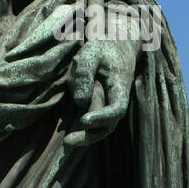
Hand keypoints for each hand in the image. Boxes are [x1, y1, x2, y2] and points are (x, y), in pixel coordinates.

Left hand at [63, 7, 140, 147]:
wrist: (116, 44)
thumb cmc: (103, 47)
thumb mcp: (91, 52)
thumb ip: (85, 74)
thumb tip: (80, 101)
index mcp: (121, 87)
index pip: (116, 108)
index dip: (102, 117)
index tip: (84, 121)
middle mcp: (117, 100)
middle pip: (108, 124)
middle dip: (89, 135)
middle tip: (67, 143)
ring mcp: (109, 103)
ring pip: (101, 125)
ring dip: (86, 135)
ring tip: (67, 143)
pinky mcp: (101, 104)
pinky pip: (94, 120)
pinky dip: (84, 128)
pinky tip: (70, 133)